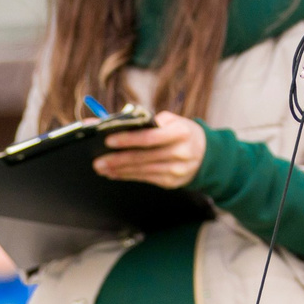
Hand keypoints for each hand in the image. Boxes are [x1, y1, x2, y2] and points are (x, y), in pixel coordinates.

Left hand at [93, 110, 207, 189]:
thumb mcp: (172, 121)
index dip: (128, 139)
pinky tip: (114, 173)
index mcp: (180, 132)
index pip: (150, 137)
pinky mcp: (171, 182)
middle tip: (98, 161)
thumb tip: (117, 122)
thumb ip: (149, 121)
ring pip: (142, 171)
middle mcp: (180, 152)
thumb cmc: (181, 132)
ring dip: (119, 170)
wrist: (205, 154)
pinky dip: (127, 176)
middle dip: (117, 159)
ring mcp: (177, 170)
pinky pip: (145, 179)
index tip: (108, 141)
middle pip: (143, 157)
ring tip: (101, 168)